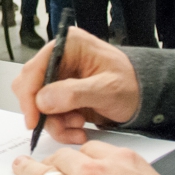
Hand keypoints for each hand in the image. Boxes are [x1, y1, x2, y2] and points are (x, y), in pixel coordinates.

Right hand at [12, 27, 139, 143]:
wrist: (144, 97)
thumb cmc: (132, 85)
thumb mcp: (107, 89)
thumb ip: (74, 93)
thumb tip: (42, 100)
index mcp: (67, 45)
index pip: (35, 68)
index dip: (29, 94)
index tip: (33, 119)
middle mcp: (58, 58)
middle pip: (30, 87)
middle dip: (44, 111)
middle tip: (61, 125)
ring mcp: (58, 77)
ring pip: (37, 104)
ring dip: (55, 122)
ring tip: (79, 126)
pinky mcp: (61, 94)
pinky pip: (48, 113)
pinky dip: (60, 126)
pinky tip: (79, 128)